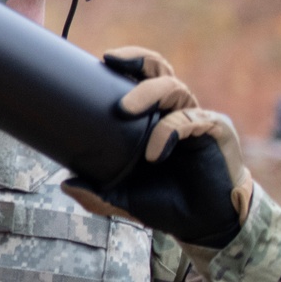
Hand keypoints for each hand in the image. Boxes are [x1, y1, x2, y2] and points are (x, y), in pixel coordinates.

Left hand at [62, 46, 252, 247]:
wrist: (205, 222)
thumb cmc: (167, 203)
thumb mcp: (125, 200)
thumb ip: (97, 195)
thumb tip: (65, 183)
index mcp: (154, 118)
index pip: (140, 79)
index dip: (124, 63)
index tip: (99, 59)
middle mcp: (175, 111)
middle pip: (159, 69)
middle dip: (137, 59)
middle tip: (110, 60)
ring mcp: (196, 118)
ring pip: (174, 88)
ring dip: (147, 92)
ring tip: (124, 108)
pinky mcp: (215, 130)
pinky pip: (190, 119)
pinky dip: (169, 132)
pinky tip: (155, 153)